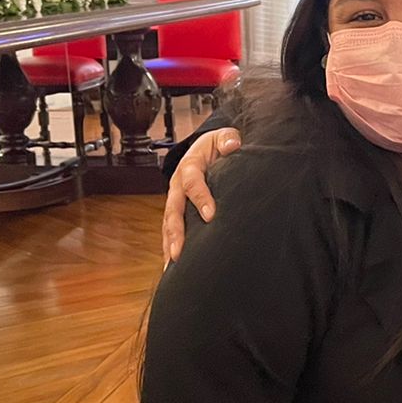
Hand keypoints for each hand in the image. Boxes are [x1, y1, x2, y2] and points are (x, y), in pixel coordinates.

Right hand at [163, 127, 240, 261]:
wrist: (208, 149)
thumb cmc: (220, 145)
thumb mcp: (224, 136)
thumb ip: (229, 138)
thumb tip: (233, 144)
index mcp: (190, 165)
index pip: (193, 181)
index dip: (200, 197)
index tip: (211, 215)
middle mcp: (178, 185)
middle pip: (173, 209)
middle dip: (176, 231)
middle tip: (180, 251)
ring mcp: (176, 200)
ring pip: (168, 224)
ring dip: (170, 244)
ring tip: (173, 264)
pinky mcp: (178, 212)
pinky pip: (171, 231)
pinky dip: (171, 248)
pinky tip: (174, 266)